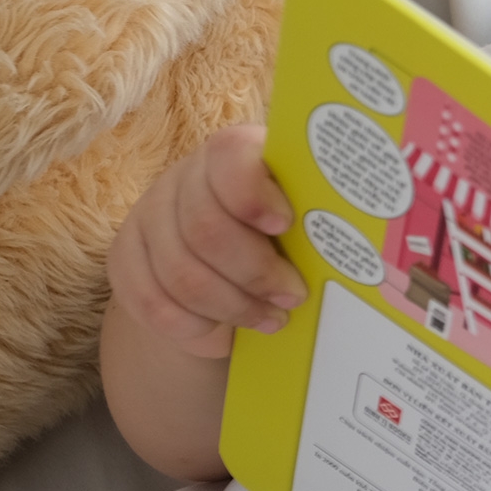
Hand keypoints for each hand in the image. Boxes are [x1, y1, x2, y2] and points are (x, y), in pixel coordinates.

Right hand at [107, 125, 304, 360]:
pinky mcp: (124, 258)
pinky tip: (223, 336)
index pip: (230, 156)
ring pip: (180, 274)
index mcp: (236, 153)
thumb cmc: (285, 239)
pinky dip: (193, 327)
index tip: (285, 226)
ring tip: (270, 320)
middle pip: (206, 229)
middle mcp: (184, 178)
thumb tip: (366, 251)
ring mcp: (148, 216)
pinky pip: (150, 302)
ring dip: (232, 307)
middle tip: (292, 297)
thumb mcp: (305, 221)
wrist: (223, 268)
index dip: (253, 194)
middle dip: (255, 273)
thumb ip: (322, 222)